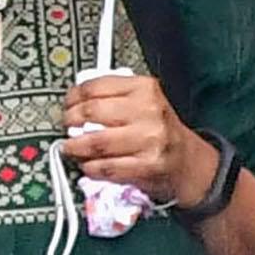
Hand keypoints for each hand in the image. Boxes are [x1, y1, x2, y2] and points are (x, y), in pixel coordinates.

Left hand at [61, 68, 217, 206]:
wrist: (187, 160)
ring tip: (71, 147)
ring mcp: (149, 140)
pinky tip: (89, 164)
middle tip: (67, 126)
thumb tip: (76, 97)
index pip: (95, 86)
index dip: (74, 96)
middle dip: (70, 121)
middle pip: (91, 112)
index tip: (68, 103)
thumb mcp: (144, 102)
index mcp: (145, 89)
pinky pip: (104, 167)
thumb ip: (114, 95)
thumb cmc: (160, 130)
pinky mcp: (146, 166)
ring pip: (94, 142)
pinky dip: (90, 167)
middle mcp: (149, 111)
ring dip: (75, 147)